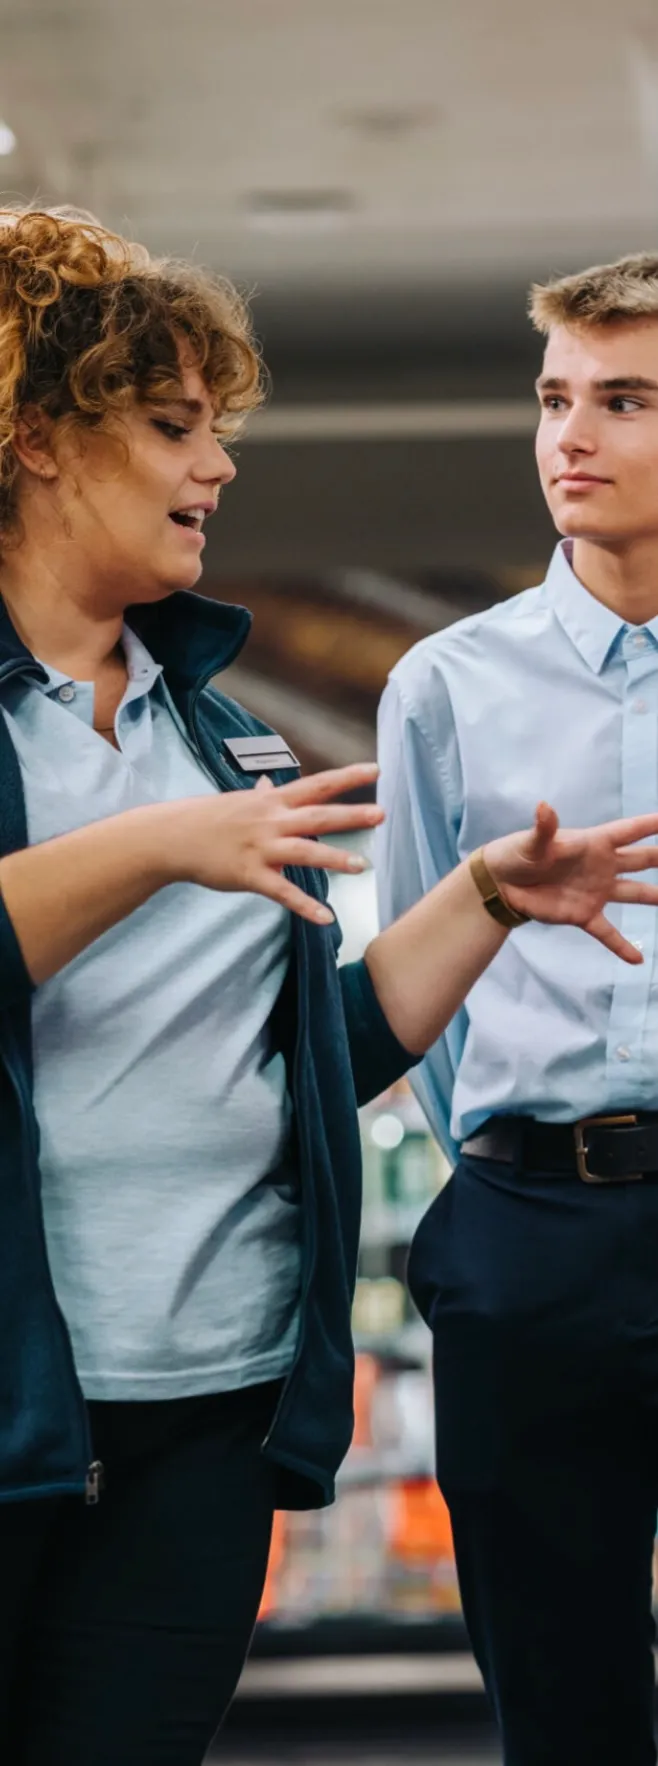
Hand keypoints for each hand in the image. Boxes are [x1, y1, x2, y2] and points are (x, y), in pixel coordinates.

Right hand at [165, 761, 383, 923]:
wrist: (173, 837)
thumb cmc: (208, 818)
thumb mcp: (240, 801)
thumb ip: (263, 793)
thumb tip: (270, 780)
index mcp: (273, 801)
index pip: (317, 785)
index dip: (347, 778)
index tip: (375, 771)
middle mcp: (271, 821)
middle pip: (317, 816)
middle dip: (350, 815)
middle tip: (381, 814)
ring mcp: (261, 848)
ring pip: (304, 851)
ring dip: (334, 858)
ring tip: (361, 866)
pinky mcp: (250, 875)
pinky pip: (282, 892)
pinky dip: (305, 906)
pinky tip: (326, 918)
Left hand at [484, 802, 657, 963]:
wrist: (504, 884)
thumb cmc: (519, 854)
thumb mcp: (532, 842)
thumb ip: (543, 828)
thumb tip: (543, 807)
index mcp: (593, 843)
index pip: (629, 832)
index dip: (651, 824)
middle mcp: (602, 866)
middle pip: (641, 860)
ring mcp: (596, 891)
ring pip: (634, 894)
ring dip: (655, 897)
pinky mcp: (584, 915)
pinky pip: (608, 932)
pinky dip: (622, 946)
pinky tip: (638, 959)